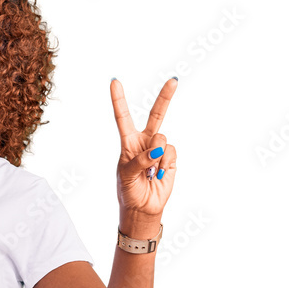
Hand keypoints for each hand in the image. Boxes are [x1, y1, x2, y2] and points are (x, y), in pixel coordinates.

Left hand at [111, 77, 177, 220]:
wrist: (143, 207)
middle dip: (165, 97)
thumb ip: (139, 160)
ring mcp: (159, 148)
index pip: (123, 117)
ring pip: (163, 138)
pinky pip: (171, 152)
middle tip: (174, 80)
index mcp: (128, 142)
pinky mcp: (171, 158)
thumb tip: (157, 149)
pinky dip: (165, 164)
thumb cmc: (128, 190)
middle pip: (156, 114)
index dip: (119, 99)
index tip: (114, 81)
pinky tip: (159, 174)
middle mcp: (145, 141)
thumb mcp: (126, 175)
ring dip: (156, 156)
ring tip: (149, 172)